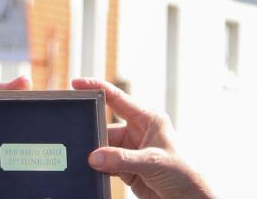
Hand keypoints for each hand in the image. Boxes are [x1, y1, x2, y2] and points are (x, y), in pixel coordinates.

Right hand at [72, 78, 215, 198]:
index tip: (76, 84)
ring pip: (103, 147)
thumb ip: (122, 159)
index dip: (96, 88)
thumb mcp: (152, 162)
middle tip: (76, 136)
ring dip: (94, 155)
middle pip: (106, 127)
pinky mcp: (126, 167)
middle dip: (92, 132)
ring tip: (81, 160)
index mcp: (147, 118)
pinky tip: (90, 172)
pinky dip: (97, 168)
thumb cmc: (180, 173)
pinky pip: (105, 164)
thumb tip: (93, 157)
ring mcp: (130, 150)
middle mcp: (137, 131)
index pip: (117, 99)